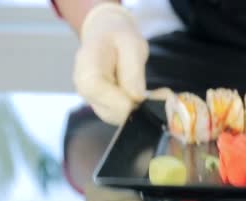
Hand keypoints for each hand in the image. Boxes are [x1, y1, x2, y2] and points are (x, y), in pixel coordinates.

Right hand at [74, 3, 148, 124]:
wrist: (107, 37)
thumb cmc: (118, 38)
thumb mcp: (131, 44)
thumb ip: (132, 70)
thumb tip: (136, 97)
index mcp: (86, 69)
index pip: (96, 90)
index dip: (120, 100)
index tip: (141, 98)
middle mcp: (84, 89)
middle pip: (108, 111)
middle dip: (135, 107)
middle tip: (160, 95)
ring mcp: (93, 100)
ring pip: (117, 117)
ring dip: (139, 110)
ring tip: (156, 93)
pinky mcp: (104, 107)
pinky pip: (122, 115)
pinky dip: (138, 109)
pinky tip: (148, 96)